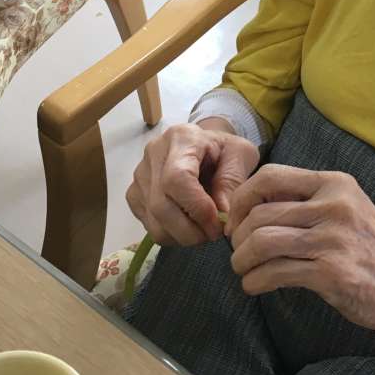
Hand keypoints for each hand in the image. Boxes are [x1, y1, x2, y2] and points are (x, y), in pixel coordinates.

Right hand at [126, 122, 259, 245]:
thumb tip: (222, 215)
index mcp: (181, 138)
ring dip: (182, 236)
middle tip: (214, 234)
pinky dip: (171, 235)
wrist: (206, 146)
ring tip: (203, 231)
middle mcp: (153, 153)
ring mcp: (140, 175)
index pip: (177, 178)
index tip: (217, 223)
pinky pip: (149, 226)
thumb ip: (232, 182)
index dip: (196, 207)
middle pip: (161, 204)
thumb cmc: (224, 150)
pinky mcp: (134, 194)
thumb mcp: (240, 156)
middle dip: (190, 229)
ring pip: (154, 220)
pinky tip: (188, 226)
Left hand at [226, 164, 374, 338]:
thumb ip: (307, 202)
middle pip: (261, 212)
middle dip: (238, 235)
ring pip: (263, 241)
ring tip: (243, 270)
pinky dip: (255, 281)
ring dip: (242, 259)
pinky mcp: (332, 273)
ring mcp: (334, 239)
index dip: (242, 198)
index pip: (269, 176)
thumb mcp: (346, 209)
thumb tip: (252, 206)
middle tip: (238, 251)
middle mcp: (334, 205)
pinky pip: (275, 273)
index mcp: (335, 183)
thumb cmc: (373, 249)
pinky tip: (254, 286)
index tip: (236, 220)